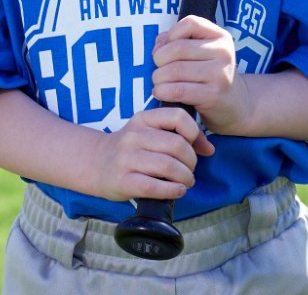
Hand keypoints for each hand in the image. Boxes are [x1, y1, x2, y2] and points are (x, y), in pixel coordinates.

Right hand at [92, 107, 213, 202]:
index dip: (193, 132)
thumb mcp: (150, 133)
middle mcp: (134, 136)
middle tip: (190, 169)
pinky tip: (177, 190)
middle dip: (191, 161)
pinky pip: (155, 187)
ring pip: (169, 166)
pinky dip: (173, 191)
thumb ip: (178, 135)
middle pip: (177, 145)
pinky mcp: (123, 181)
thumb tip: (210, 148)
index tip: (194, 145)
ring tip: (186, 181)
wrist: (96, 163)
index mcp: (143, 119)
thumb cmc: (131, 149)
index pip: (177, 116)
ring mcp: (127, 158)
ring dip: (185, 177)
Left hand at [151, 15, 240, 134]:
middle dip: (159, 58)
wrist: (232, 103)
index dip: (171, 34)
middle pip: (179, 48)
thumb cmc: (207, 73)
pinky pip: (179, 90)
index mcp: (220, 36)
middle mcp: (223, 52)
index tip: (166, 48)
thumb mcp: (199, 51)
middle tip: (157, 68)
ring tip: (158, 81)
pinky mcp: (213, 95)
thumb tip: (158, 46)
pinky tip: (160, 92)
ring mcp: (220, 74)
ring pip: (176, 70)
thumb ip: (177, 41)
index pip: (190, 23)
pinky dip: (163, 91)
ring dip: (159, 77)